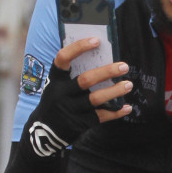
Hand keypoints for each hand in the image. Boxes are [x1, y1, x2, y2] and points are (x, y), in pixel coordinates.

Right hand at [25, 41, 132, 158]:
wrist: (43, 132)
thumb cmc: (56, 101)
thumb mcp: (57, 87)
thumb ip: (73, 76)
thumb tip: (103, 61)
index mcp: (55, 79)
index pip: (63, 58)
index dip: (79, 47)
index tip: (96, 40)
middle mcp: (61, 93)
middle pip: (86, 79)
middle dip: (107, 71)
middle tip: (124, 66)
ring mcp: (70, 109)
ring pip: (96, 98)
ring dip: (114, 91)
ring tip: (128, 84)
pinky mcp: (79, 123)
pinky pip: (101, 116)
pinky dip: (115, 112)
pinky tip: (127, 107)